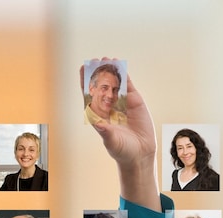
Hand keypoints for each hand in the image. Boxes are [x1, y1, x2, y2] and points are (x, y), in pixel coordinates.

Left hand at [81, 59, 158, 210]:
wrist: (140, 154)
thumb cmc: (122, 151)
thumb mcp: (112, 142)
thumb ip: (106, 132)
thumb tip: (99, 124)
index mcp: (98, 114)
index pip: (89, 95)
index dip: (86, 81)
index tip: (82, 68)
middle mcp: (109, 106)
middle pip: (101, 85)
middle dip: (98, 72)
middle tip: (96, 60)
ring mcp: (121, 103)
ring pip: (114, 83)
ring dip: (111, 71)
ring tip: (107, 58)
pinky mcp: (134, 102)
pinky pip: (128, 85)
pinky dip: (124, 75)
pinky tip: (121, 65)